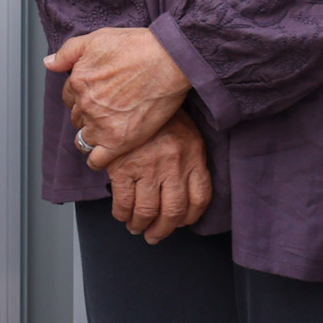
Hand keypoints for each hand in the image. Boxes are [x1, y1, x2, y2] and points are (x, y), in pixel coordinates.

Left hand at [45, 27, 192, 171]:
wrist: (167, 60)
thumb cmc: (136, 46)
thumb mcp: (96, 38)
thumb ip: (68, 52)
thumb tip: (48, 63)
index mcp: (78, 81)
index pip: (69, 96)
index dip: (80, 96)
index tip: (93, 96)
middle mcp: (86, 104)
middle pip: (76, 117)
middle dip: (86, 114)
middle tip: (104, 110)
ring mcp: (101, 124)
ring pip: (83, 138)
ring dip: (90, 136)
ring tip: (104, 132)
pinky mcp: (119, 141)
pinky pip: (97, 159)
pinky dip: (96, 160)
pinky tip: (101, 156)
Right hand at [105, 115, 211, 241]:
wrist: (135, 87)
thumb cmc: (161, 112)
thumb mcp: (187, 131)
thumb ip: (190, 159)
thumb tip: (186, 190)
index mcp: (193, 155)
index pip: (200, 198)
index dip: (191, 217)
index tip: (181, 222)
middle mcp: (174, 165)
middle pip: (173, 212)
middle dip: (163, 230)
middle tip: (155, 235)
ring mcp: (148, 167)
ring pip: (147, 211)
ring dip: (141, 225)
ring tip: (137, 228)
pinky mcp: (123, 167)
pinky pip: (123, 201)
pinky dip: (122, 214)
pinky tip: (122, 215)